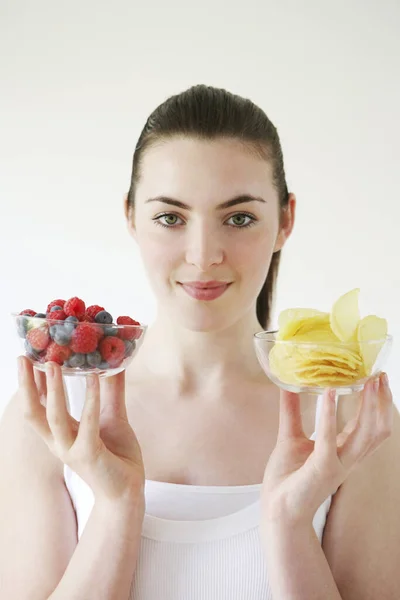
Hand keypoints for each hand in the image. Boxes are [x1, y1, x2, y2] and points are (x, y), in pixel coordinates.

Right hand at [18, 356, 144, 502]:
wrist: (127, 492)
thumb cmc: (117, 455)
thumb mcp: (112, 416)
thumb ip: (110, 391)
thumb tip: (113, 362)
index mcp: (60, 434)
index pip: (39, 405)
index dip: (32, 383)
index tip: (28, 357)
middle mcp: (60, 442)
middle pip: (34, 412)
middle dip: (26, 385)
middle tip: (24, 357)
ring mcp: (72, 450)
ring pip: (54, 418)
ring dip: (52, 391)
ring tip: (52, 364)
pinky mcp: (89, 455)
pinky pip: (88, 424)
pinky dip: (90, 400)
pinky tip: (94, 378)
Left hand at [261, 372, 392, 526]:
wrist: (276, 511)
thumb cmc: (286, 479)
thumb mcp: (291, 437)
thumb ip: (292, 412)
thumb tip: (286, 385)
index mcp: (342, 452)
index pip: (370, 426)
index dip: (376, 403)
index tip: (376, 378)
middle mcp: (346, 459)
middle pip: (377, 429)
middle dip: (382, 402)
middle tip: (379, 375)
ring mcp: (337, 465)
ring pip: (366, 434)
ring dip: (369, 406)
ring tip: (366, 380)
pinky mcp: (322, 469)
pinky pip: (329, 438)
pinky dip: (330, 414)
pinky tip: (329, 393)